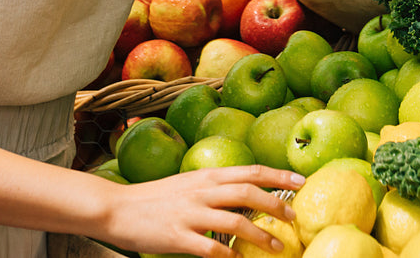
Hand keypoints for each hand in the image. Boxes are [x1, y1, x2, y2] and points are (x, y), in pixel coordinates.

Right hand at [95, 165, 304, 257]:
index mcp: (206, 175)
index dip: (279, 175)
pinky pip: (210, 249)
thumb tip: (246, 191)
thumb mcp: (189, 183)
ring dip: (260, 236)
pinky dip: (229, 257)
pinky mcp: (177, 236)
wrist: (117, 208)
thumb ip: (215, 186)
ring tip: (277, 247)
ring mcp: (190, 214)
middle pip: (249, 192)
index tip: (302, 181)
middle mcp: (202, 191)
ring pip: (235, 221)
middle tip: (294, 217)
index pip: (251, 171)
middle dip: (277, 204)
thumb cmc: (156, 198)